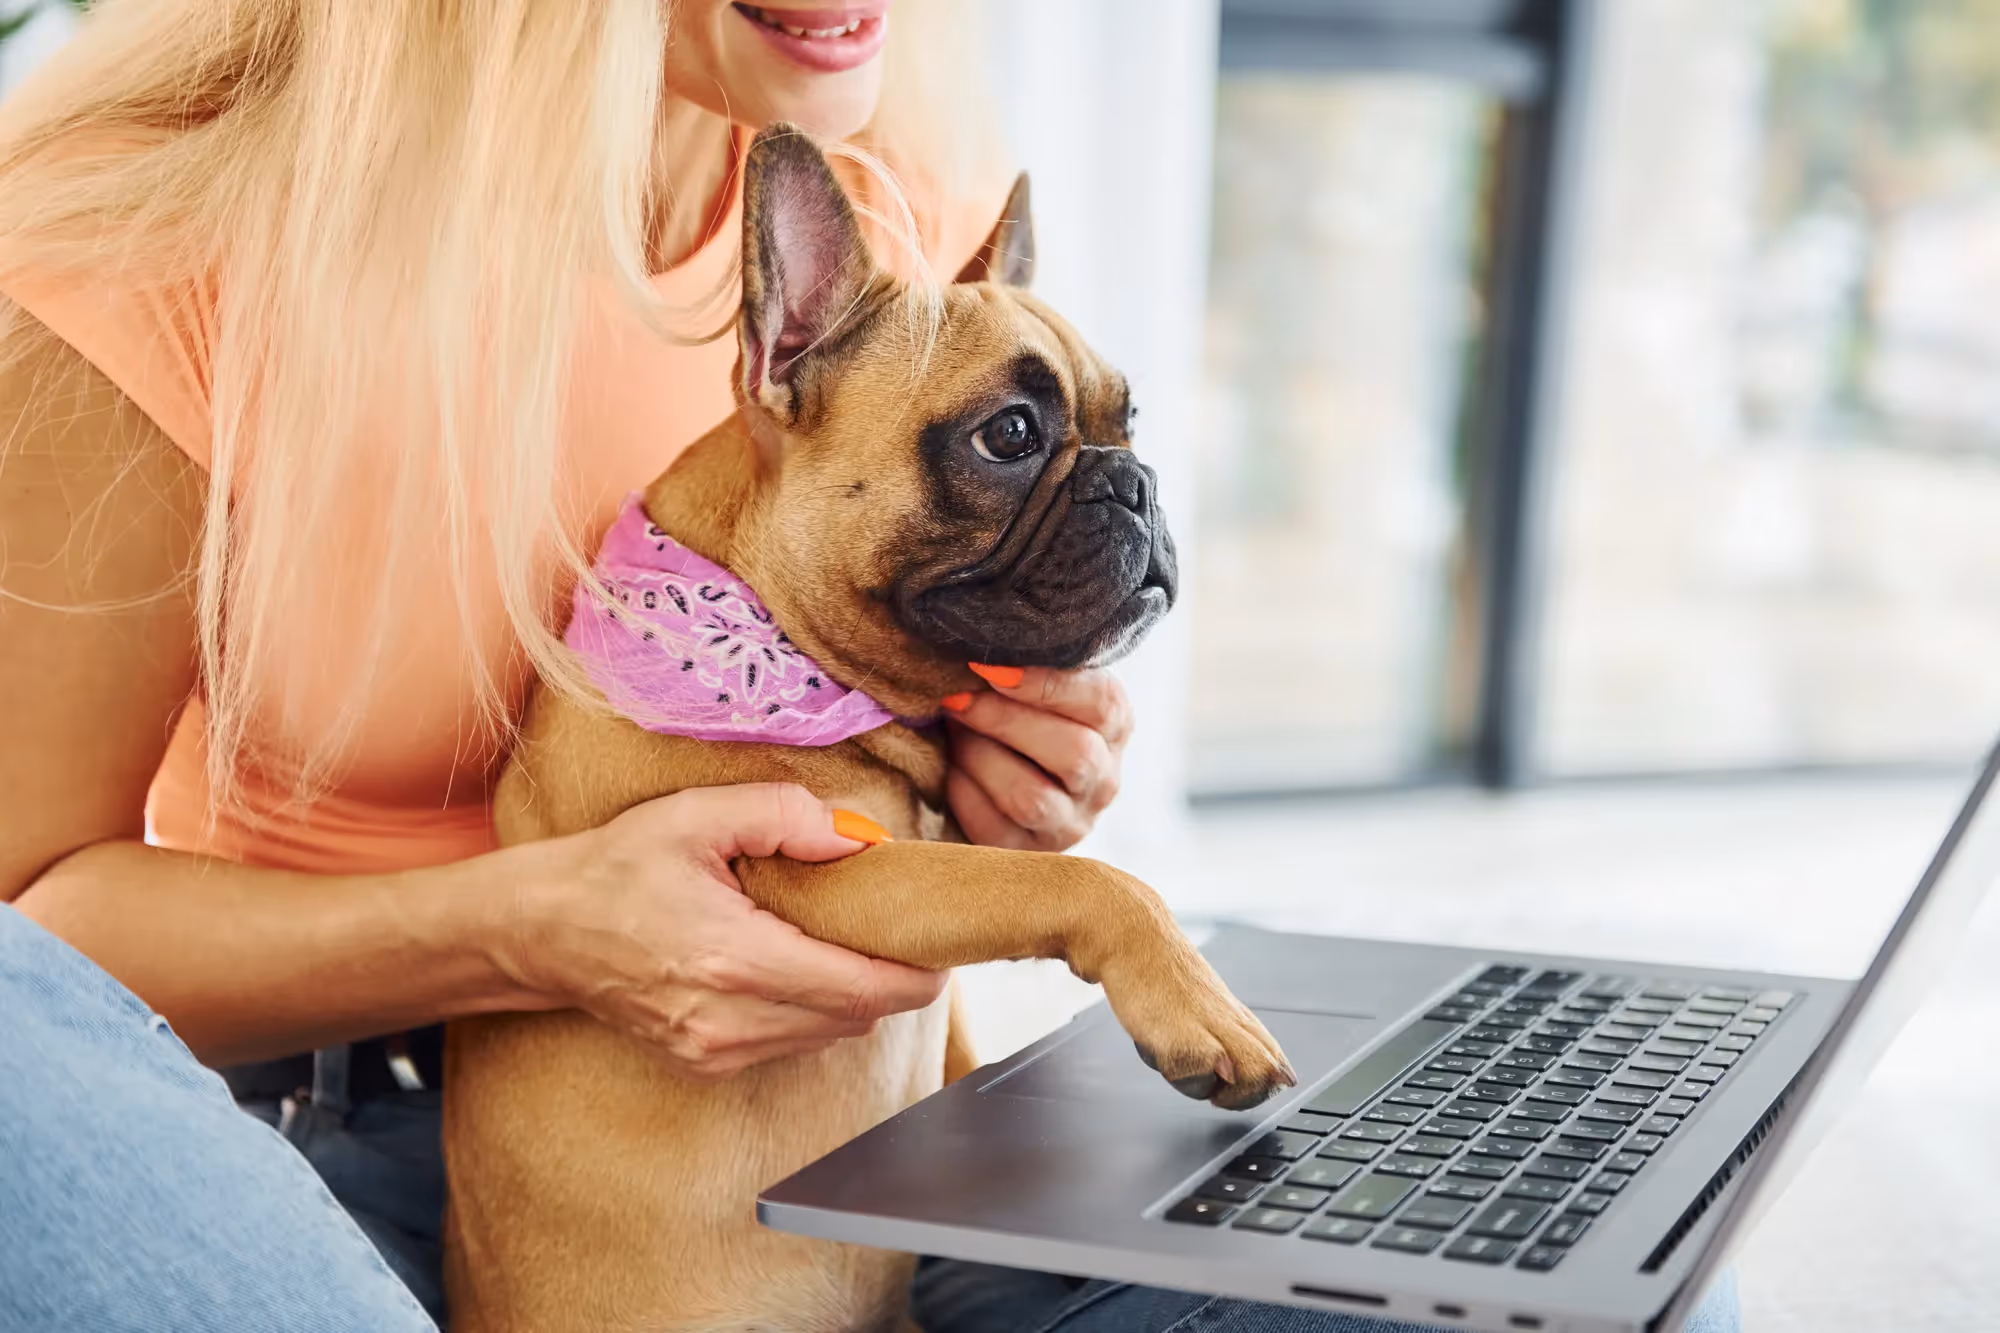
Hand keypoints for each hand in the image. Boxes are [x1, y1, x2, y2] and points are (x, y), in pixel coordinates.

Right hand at [500, 784, 943, 1080]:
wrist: (542, 931)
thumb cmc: (617, 867)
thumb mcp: (696, 816)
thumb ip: (784, 817)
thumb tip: (861, 839)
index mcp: (733, 958)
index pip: (862, 988)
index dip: (916, 973)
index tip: (938, 944)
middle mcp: (729, 1020)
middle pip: (857, 1016)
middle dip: (890, 977)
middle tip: (896, 927)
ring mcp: (716, 1052)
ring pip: (829, 1035)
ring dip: (851, 994)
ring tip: (843, 939)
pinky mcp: (706, 1064)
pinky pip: (792, 1043)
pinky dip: (811, 1009)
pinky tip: (793, 964)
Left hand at [941, 664, 1133, 851]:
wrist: (991, 779)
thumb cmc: (1011, 716)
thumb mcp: (1031, 688)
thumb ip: (1021, 667)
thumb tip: (977, 649)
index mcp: (1115, 727)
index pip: (1102, 703)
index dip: (1046, 683)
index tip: (988, 666)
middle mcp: (1104, 780)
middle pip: (1074, 753)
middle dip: (1004, 721)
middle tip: (955, 698)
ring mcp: (1071, 824)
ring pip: (1032, 798)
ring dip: (980, 757)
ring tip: (952, 731)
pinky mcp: (1030, 853)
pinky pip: (994, 828)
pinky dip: (964, 792)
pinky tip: (950, 769)